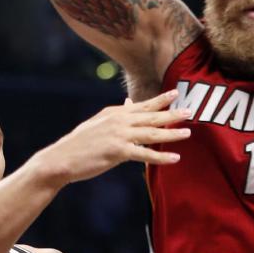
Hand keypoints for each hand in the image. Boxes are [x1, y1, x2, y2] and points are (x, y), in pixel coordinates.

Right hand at [44, 92, 191, 186]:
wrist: (62, 158)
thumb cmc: (80, 144)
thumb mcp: (98, 123)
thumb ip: (116, 114)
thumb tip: (129, 103)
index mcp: (115, 113)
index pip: (143, 105)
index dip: (161, 100)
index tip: (176, 94)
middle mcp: (119, 120)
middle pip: (151, 116)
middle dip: (172, 114)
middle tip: (190, 111)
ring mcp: (119, 135)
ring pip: (151, 133)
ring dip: (171, 133)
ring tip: (187, 133)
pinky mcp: (118, 152)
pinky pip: (145, 154)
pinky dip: (161, 157)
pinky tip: (175, 158)